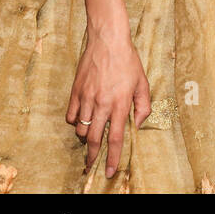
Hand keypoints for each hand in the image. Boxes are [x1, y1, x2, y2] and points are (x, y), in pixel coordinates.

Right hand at [67, 26, 150, 178]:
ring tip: (90, 137)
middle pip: (93, 139)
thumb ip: (143, 105)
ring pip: (80, 129)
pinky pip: (71, 116)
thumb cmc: (128, 61)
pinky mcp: (76, 92)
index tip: (110, 171)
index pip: (115, 137)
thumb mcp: (143, 82)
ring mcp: (87, 98)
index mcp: (121, 103)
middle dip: (93, 156)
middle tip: (91, 166)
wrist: (108, 41)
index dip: (113, 157)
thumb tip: (138, 124)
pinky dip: (75, 122)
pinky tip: (82, 120)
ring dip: (84, 137)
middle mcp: (102, 103)